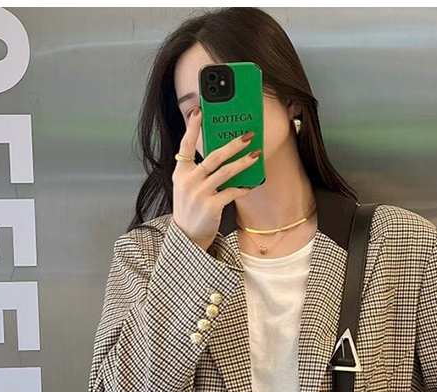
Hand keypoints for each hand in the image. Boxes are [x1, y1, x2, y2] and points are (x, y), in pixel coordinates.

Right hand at [171, 106, 260, 250]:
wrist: (187, 235)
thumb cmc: (190, 208)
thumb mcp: (186, 186)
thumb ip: (197, 170)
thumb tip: (220, 154)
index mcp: (181, 172)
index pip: (185, 145)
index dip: (192, 127)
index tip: (199, 111)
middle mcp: (189, 180)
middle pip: (213, 156)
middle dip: (232, 144)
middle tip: (247, 136)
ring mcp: (199, 193)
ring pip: (225, 172)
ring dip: (243, 163)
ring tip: (255, 155)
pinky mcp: (211, 206)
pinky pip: (231, 192)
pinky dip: (243, 188)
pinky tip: (251, 184)